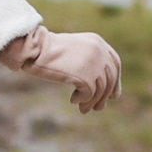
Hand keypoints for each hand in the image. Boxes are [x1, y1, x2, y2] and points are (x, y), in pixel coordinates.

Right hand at [0, 26, 121, 113]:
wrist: (35, 48)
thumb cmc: (46, 51)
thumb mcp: (72, 51)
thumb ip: (86, 61)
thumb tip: (96, 83)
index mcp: (97, 42)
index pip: (115, 63)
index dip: (116, 81)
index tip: (114, 95)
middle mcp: (99, 51)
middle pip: (110, 78)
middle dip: (105, 96)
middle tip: (98, 108)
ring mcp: (94, 63)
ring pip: (101, 89)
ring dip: (92, 102)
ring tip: (83, 109)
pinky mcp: (85, 75)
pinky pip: (89, 94)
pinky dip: (82, 100)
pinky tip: (73, 100)